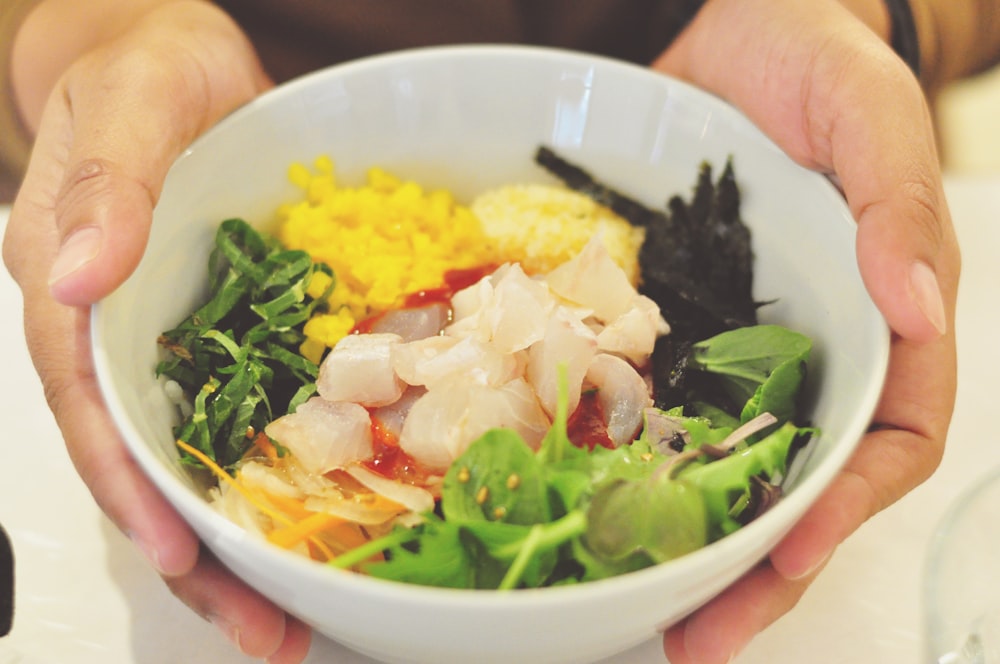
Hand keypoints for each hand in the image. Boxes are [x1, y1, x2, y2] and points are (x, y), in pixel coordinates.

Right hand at [1, 3, 309, 660]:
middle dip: (198, 555)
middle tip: (264, 631)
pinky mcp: (235, 333)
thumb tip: (74, 274)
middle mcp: (122, 335)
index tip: (181, 556)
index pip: (91, 409)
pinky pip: (253, 413)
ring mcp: (179, 341)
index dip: (132, 488)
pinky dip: (285, 471)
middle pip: (146, 464)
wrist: (180, 61)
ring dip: (245, 538)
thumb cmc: (140, 69)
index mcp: (72, 293)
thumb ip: (103, 182)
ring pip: (199, 457)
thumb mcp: (126, 103)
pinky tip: (331, 516)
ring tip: (298, 613)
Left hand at [653, 0, 958, 660]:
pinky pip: (643, 402)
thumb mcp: (869, 113)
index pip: (885, 440)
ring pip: (717, 465)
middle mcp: (804, 352)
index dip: (846, 507)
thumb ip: (898, 201)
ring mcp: (729, 347)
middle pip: (797, 485)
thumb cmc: (817, 64)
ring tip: (638, 614)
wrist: (729, 31)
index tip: (793, 552)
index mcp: (876, 321)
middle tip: (698, 639)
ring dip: (683, 544)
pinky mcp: (663, 325)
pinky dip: (618, 460)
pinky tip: (572, 504)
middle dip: (756, 569)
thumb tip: (918, 301)